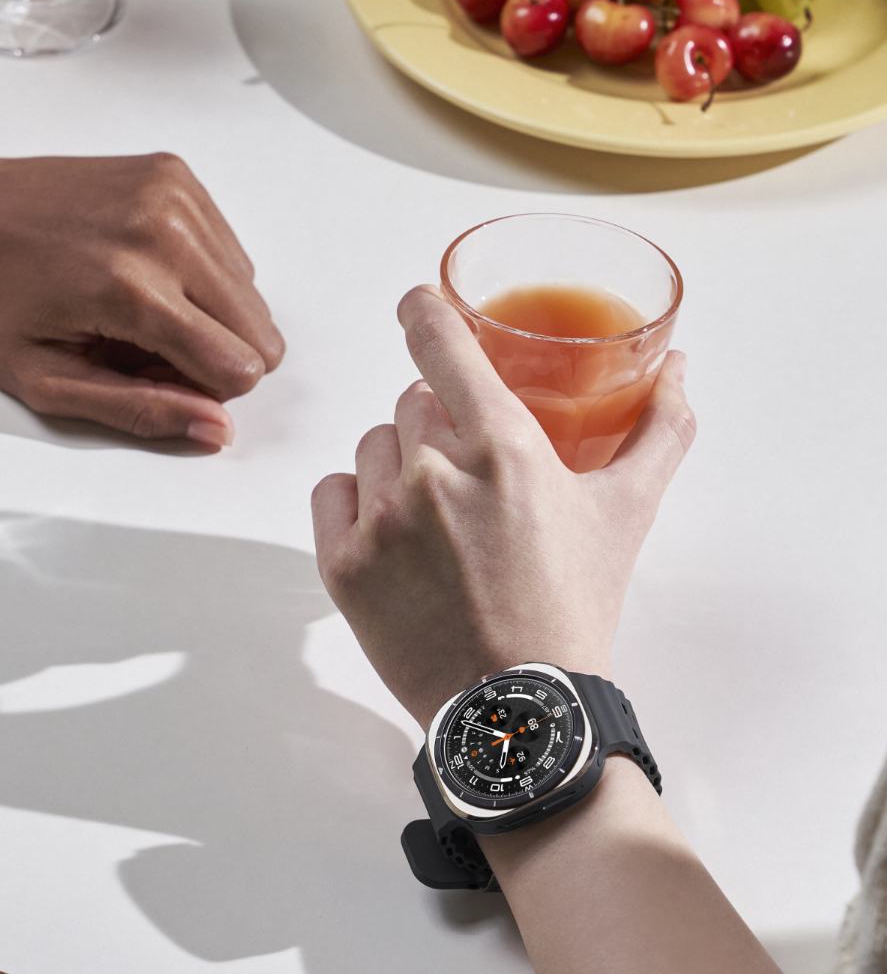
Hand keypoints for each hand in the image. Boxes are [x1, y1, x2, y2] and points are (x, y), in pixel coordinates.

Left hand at [0, 109, 284, 447]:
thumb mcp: (45, 381)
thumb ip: (138, 410)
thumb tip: (216, 430)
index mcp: (131, 290)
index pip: (239, 367)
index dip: (201, 390)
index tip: (149, 375)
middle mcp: (164, 233)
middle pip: (258, 330)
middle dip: (211, 353)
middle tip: (140, 345)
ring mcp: (173, 195)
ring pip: (249, 290)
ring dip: (205, 311)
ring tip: (134, 304)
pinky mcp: (173, 174)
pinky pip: (229, 248)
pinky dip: (198, 270)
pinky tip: (139, 268)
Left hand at [310, 285, 694, 726]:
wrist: (517, 708)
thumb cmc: (572, 609)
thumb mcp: (625, 514)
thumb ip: (657, 431)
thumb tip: (677, 371)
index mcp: (503, 449)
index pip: (441, 344)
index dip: (424, 312)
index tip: (418, 302)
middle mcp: (433, 473)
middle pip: (411, 402)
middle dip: (438, 427)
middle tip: (468, 481)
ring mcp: (382, 519)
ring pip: (372, 446)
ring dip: (398, 467)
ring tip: (437, 520)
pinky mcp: (342, 563)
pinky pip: (333, 493)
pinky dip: (355, 506)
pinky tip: (393, 538)